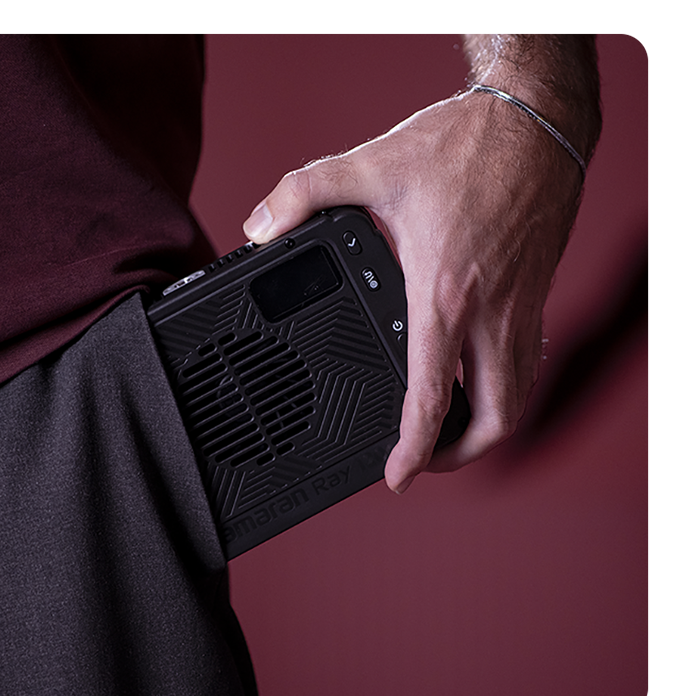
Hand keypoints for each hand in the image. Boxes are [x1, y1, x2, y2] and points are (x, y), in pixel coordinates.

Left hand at [243, 89, 584, 491]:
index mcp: (444, 292)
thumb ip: (304, 193)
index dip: (415, 451)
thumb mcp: (372, 164)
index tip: (398, 478)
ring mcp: (521, 305)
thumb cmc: (465, 144)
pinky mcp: (535, 292)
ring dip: (487, 427)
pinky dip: (503, 388)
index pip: (431, 397)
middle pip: (494, 418)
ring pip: (517, 396)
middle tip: (425, 459)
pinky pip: (526, 361)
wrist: (536, 119)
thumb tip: (258, 226)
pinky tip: (475, 376)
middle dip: (460, 455)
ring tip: (448, 432)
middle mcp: (490, 311)